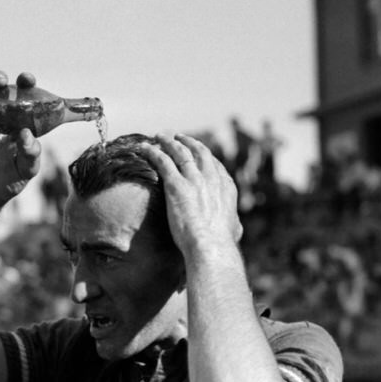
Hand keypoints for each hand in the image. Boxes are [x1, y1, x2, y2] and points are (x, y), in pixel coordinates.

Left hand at [139, 134, 241, 253]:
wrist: (211, 245)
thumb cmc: (221, 243)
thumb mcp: (234, 230)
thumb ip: (233, 225)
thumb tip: (236, 229)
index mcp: (226, 187)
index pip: (214, 164)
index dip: (204, 156)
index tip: (196, 152)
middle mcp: (211, 178)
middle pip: (198, 152)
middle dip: (188, 142)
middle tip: (178, 137)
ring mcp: (194, 179)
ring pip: (179, 152)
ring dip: (168, 142)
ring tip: (159, 136)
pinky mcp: (176, 185)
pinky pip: (162, 161)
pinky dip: (152, 152)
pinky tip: (143, 148)